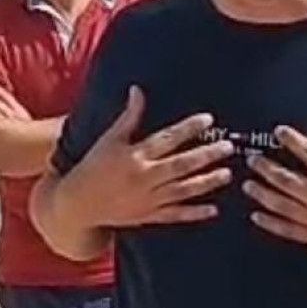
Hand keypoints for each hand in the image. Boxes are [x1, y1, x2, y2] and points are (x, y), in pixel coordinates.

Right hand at [64, 86, 232, 228]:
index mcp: (135, 155)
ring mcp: (147, 199)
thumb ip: (129, 116)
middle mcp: (144, 177)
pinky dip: (193, 213)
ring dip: (206, 183)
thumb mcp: (109, 139)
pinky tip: (213, 209)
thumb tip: (138, 90)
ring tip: (227, 174)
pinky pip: (174, 215)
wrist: (79, 204)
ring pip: (182, 191)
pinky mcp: (148, 216)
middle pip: (180, 165)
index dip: (188, 128)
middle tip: (227, 147)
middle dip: (206, 156)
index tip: (208, 119)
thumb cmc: (94, 166)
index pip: (166, 139)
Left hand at [244, 114, 306, 265]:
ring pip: (282, 205)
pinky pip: (290, 231)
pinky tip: (257, 217)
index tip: (279, 131)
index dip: (292, 140)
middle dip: (266, 168)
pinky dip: (271, 224)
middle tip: (252, 160)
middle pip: (286, 180)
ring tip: (247, 185)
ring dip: (263, 194)